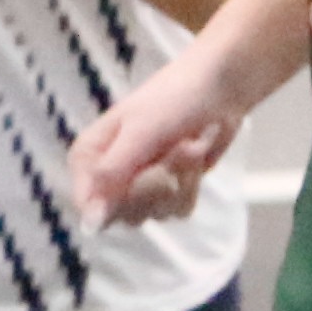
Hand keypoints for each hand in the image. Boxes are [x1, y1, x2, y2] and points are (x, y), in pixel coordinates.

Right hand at [74, 0, 265, 224]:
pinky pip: (177, 210)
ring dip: (181, 180)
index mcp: (88, 159)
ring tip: (188, 145)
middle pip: (124, 214)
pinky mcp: (169, 191)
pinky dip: (193, 185)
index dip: (117, 200)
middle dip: (157, 185)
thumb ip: (111, 175)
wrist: (222, 85)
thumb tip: (89, 224)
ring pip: (155, 212)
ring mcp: (140, 186)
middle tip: (173, 150)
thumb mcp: (139, 132)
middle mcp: (109, 177)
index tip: (143, 175)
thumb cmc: (174, 97)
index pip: (89, 204)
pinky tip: (195, 157)